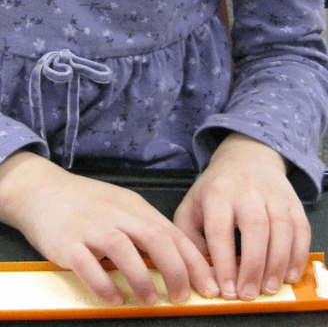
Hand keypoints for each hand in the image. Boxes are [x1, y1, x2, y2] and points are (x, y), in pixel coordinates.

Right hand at [0, 151, 218, 305]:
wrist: (43, 189)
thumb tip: (170, 255)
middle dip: (175, 270)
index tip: (205, 283)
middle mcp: (116, 214)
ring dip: (141, 279)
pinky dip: (105, 285)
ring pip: (124, 251)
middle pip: (154, 238)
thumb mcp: (121, 205)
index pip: (171, 232)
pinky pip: (88, 266)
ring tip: (150, 300)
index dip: (192, 259)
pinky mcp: (66, 243)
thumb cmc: (87, 201)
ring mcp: (91, 227)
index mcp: (134, 207)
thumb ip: (143, 226)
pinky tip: (115, 299)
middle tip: (182, 296)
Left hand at [174, 133, 310, 299]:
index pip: (220, 230)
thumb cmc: (214, 187)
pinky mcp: (291, 200)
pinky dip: (298, 254)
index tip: (225, 290)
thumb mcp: (191, 204)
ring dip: (278, 264)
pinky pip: (301, 228)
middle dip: (253, 266)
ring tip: (269, 288)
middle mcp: (246, 190)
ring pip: (282, 229)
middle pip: (255, 228)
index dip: (224, 263)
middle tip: (248, 294)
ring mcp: (272, 194)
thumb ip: (189, 236)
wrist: (245, 157)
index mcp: (216, 193)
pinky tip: (289, 274)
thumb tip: (203, 270)